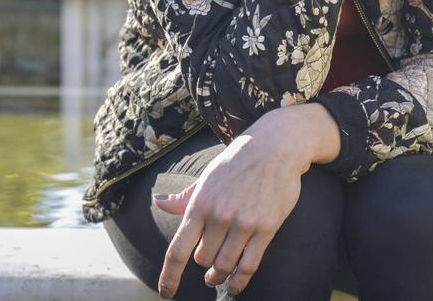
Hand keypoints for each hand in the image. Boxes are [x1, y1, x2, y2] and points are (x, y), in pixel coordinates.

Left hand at [153, 112, 312, 297]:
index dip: (169, 276)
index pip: (178, 250)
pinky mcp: (266, 228)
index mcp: (200, 203)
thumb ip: (184, 197)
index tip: (166, 292)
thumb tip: (158, 202)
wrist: (275, 147)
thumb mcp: (207, 177)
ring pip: (224, 265)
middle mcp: (219, 216)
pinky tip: (235, 287)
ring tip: (216, 276)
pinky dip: (239, 281)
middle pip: (203, 259)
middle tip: (206, 263)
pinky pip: (249, 265)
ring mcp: (243, 223)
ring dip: (218, 274)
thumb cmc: (237, 162)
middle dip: (203, 262)